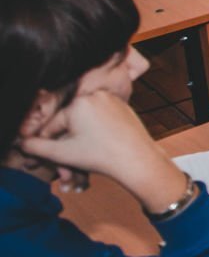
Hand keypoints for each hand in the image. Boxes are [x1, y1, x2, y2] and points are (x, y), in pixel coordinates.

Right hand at [18, 90, 188, 213]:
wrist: (137, 159)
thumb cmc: (100, 156)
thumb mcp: (62, 153)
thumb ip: (37, 147)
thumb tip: (22, 142)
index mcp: (77, 103)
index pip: (52, 125)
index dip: (48, 143)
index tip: (49, 155)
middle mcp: (94, 95)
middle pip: (70, 122)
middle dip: (66, 142)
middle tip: (68, 160)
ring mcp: (111, 99)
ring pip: (86, 121)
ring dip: (81, 137)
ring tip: (85, 155)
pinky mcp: (123, 106)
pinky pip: (101, 118)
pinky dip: (96, 131)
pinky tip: (100, 146)